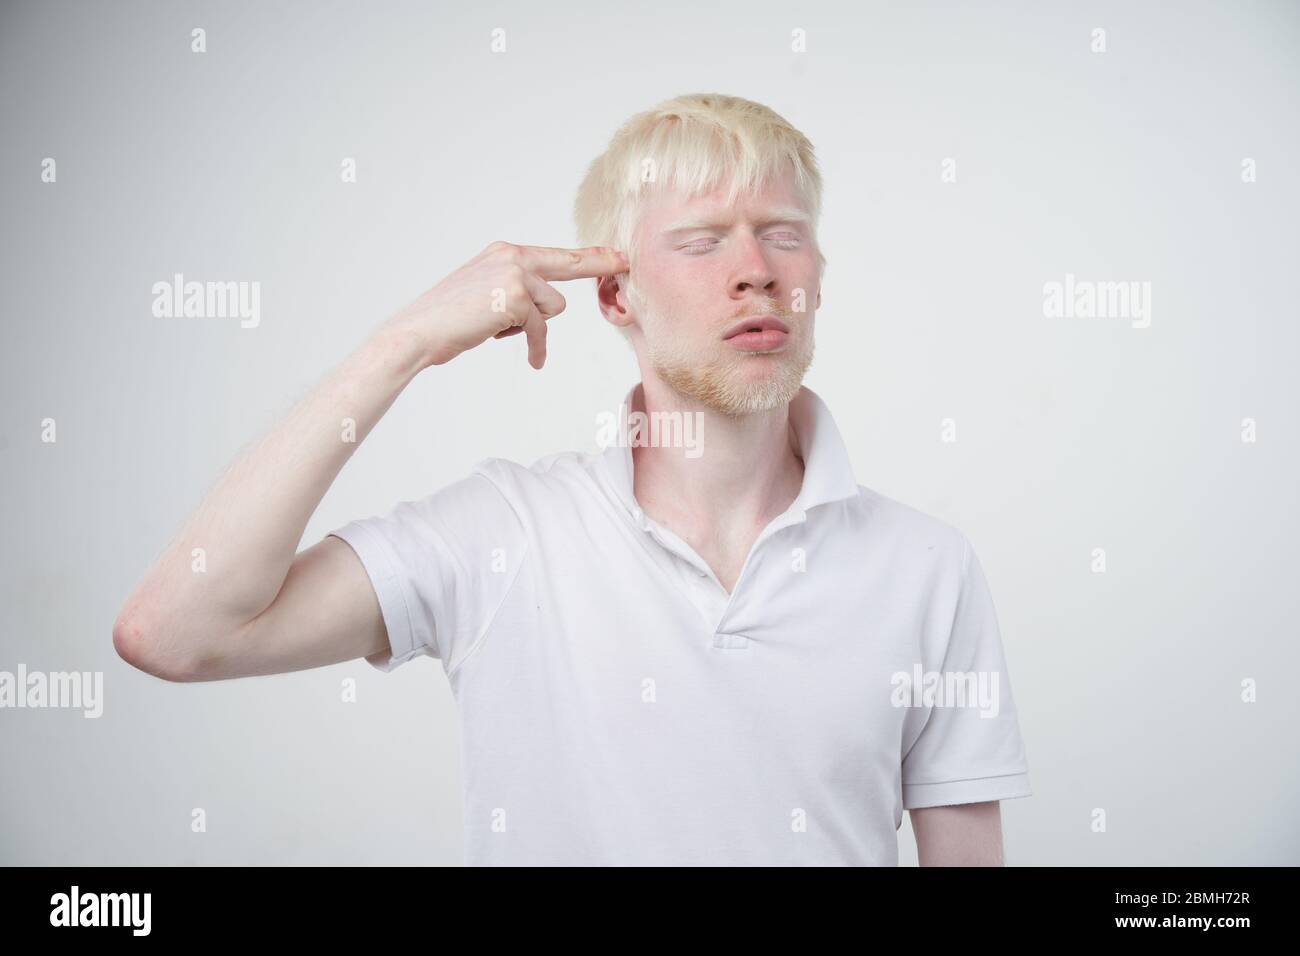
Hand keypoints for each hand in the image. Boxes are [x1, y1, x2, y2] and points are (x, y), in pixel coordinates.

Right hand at [388, 240, 627, 369]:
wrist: (419, 331)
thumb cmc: (448, 320)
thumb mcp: (484, 293)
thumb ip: (515, 289)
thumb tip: (543, 305)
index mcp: (504, 252)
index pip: (553, 254)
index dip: (587, 256)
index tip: (615, 254)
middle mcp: (511, 256)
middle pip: (567, 266)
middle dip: (597, 264)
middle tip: (625, 261)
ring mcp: (514, 274)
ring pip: (553, 307)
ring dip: (533, 326)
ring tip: (498, 328)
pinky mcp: (516, 298)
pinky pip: (540, 329)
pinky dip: (535, 347)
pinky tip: (532, 360)